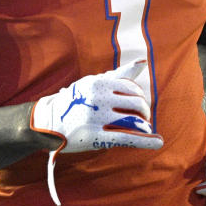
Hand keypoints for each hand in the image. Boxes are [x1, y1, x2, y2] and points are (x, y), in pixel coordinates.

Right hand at [31, 60, 163, 205]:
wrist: (47, 121)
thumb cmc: (76, 100)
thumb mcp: (94, 82)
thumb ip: (120, 73)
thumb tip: (143, 62)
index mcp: (99, 82)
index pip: (132, 88)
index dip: (139, 97)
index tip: (137, 105)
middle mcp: (99, 98)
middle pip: (136, 104)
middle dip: (144, 112)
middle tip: (143, 119)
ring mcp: (97, 118)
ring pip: (133, 121)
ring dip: (144, 126)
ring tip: (145, 129)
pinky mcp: (95, 137)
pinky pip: (126, 138)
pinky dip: (145, 141)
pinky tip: (157, 142)